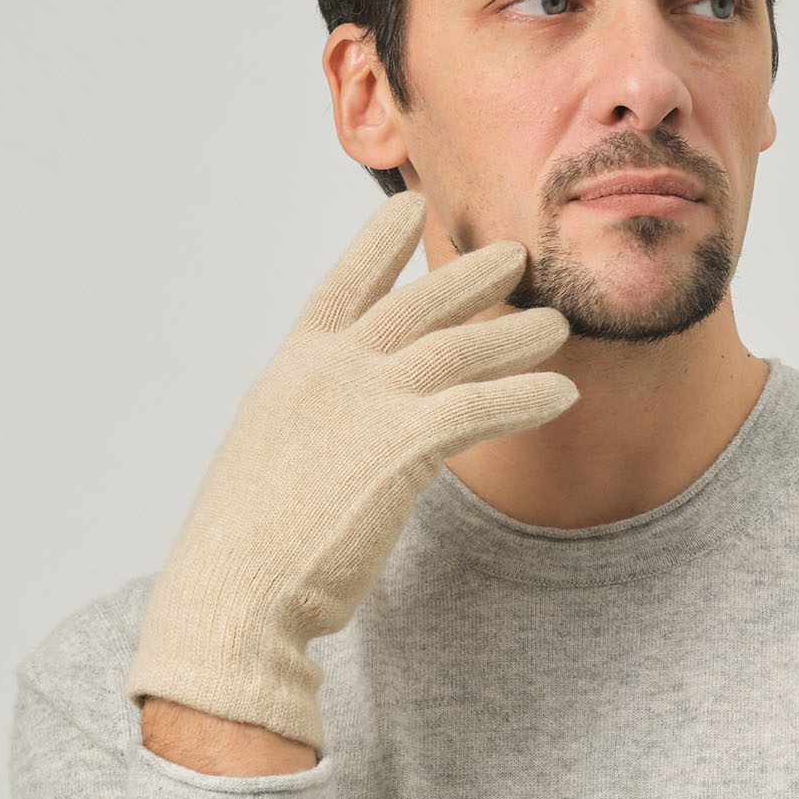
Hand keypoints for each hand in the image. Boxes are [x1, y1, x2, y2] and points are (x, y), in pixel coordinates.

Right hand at [124, 191, 578, 752]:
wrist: (236, 591)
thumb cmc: (249, 549)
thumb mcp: (273, 464)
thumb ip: (316, 431)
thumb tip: (349, 438)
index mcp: (291, 369)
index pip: (342, 286)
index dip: (378, 244)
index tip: (409, 206)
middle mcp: (329, 370)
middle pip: (415, 304)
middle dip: (469, 277)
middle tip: (514, 256)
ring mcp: (367, 399)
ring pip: (459, 348)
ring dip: (515, 335)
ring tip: (556, 325)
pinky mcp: (403, 441)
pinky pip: (483, 404)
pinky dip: (527, 396)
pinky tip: (562, 394)